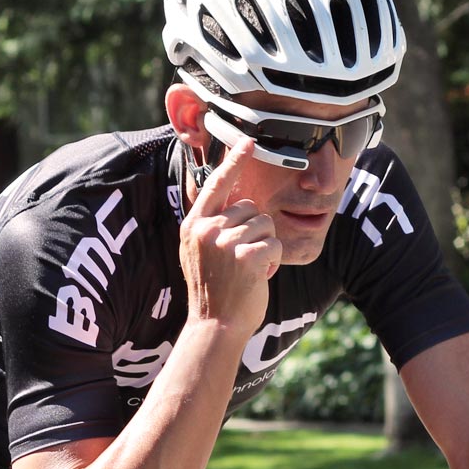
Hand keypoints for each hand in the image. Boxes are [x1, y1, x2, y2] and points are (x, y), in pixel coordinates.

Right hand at [179, 132, 280, 333]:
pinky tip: (258, 276)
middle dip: (256, 232)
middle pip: (250, 209)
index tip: (249, 142)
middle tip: (242, 261)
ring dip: (265, 247)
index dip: (235, 162)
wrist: (214, 327)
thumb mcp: (200, 254)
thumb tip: (241, 206)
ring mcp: (225, 242)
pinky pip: (275, 243)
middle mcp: (207, 229)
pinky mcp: (246, 256)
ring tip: (248, 270)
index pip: (216, 185)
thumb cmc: (213, 293)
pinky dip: (273, 260)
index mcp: (193, 226)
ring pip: (265, 225)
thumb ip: (213, 228)